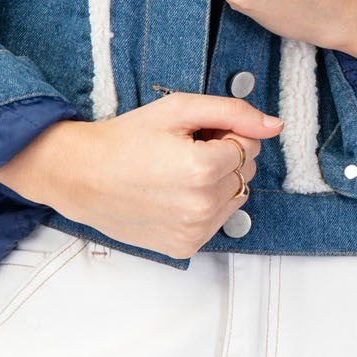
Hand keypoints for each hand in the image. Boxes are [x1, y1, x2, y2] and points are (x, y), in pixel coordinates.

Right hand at [0, 94, 283, 259]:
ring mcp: (195, 231)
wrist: (83, 177)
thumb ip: (232, 111)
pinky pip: (217, 220)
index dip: (224, 132)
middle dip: (223, 156)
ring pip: (235, 196)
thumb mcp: (178, 109)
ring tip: (178, 172)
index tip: (194, 133)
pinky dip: (204, 205)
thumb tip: (274, 125)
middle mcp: (203, 206)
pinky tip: (174, 193)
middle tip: (183, 150)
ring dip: (217, 182)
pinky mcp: (185, 247)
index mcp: (204, 168)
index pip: (249, 143)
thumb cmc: (126, 139)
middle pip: (245, 171)